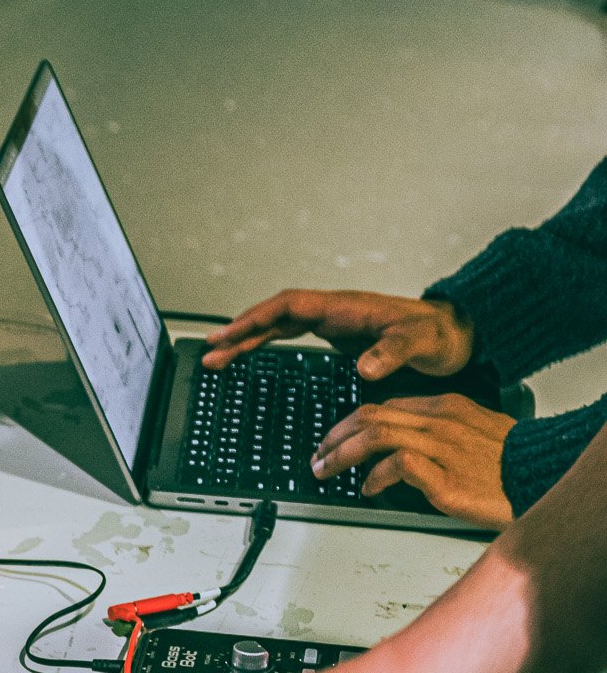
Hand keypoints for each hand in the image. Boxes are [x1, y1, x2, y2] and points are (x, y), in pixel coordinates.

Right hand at [202, 290, 474, 381]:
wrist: (461, 334)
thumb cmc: (443, 336)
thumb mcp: (422, 343)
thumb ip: (394, 351)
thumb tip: (365, 365)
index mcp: (347, 309)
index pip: (290, 306)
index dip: (257, 319)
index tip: (231, 334)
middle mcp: (336, 313)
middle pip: (275, 316)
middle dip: (240, 332)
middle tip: (210, 351)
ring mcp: (336, 325)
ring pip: (279, 326)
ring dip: (248, 340)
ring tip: (219, 356)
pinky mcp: (340, 338)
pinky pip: (292, 336)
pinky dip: (268, 345)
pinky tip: (254, 355)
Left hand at [312, 393, 513, 524]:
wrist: (539, 476)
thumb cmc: (508, 463)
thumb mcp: (472, 435)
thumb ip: (435, 436)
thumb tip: (397, 453)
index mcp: (445, 407)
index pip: (385, 407)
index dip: (352, 424)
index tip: (334, 441)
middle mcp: (440, 422)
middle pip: (372, 417)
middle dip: (335, 437)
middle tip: (318, 456)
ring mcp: (442, 448)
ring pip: (377, 436)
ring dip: (342, 454)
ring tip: (326, 470)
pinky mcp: (445, 478)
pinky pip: (398, 465)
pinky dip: (375, 476)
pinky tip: (367, 488)